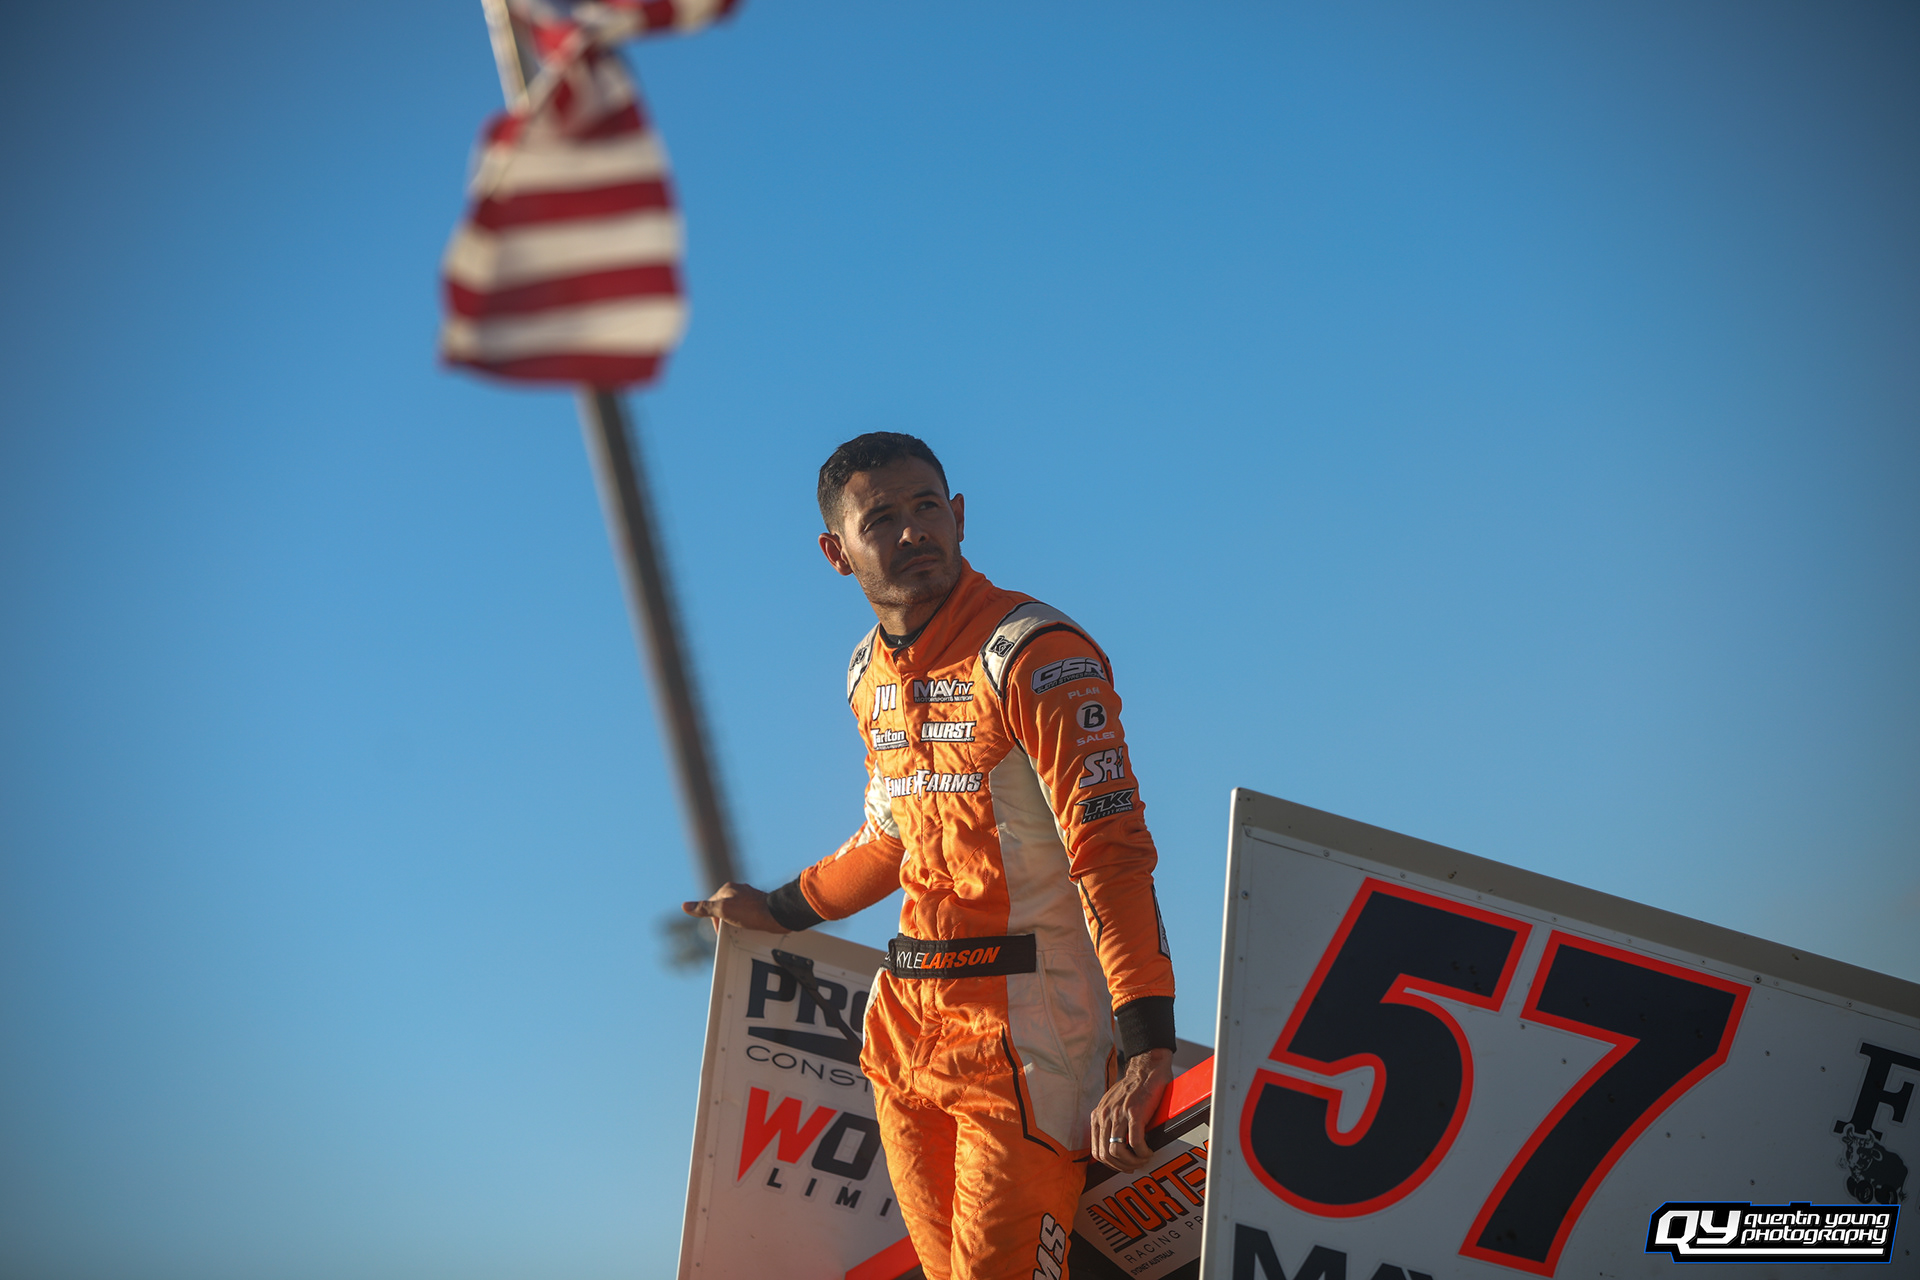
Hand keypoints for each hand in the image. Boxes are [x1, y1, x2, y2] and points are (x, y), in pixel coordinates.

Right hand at [681, 882, 783, 933]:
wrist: (777, 915)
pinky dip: (746, 924)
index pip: (711, 905)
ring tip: (741, 931)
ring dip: (736, 924)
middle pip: (723, 910)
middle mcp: (738, 891)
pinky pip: (747, 916)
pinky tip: (750, 929)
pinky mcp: (759, 906)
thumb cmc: (751, 911)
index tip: (720, 930)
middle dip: (725, 922)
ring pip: (735, 914)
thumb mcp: (723, 910)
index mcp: (728, 889)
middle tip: (731, 932)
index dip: (714, 920)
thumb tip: (685, 906)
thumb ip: (704, 908)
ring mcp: (749, 898)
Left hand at [1089, 1047, 1174, 1170]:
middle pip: (1105, 1154)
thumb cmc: (1133, 1088)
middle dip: (1121, 1166)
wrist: (1146, 1069)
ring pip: (1117, 1151)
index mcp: (1098, 1115)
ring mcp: (1119, 1114)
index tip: (1122, 1166)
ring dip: (1132, 1162)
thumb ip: (1109, 1122)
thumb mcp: (1112, 1105)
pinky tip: (1149, 1151)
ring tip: (1143, 1159)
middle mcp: (1105, 1115)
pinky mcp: (1135, 1113)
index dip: (1110, 1164)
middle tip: (1134, 1166)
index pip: (1096, 1151)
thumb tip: (1113, 1146)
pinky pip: (1135, 1143)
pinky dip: (1143, 1153)